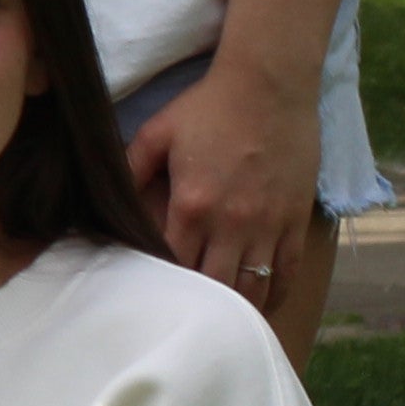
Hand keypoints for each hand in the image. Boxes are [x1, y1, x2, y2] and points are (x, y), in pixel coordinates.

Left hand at [125, 51, 321, 315]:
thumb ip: (130, 170)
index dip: (163, 285)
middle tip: (186, 317)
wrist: (268, 84)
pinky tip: (260, 305)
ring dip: (236, 309)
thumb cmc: (209, 106)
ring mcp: (267, 226)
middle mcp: (231, 224)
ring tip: (220, 321)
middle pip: (214, 288)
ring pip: (252, 289)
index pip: (174, 265)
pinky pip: (287, 273)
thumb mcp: (157, 133)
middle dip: (199, 307)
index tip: (154, 296)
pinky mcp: (294, 221)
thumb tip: (110, 201)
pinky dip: (273, 295)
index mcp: (192, 205)